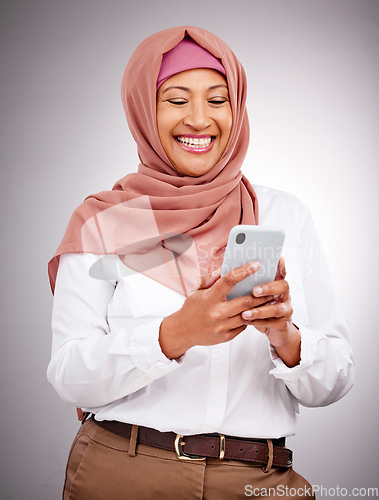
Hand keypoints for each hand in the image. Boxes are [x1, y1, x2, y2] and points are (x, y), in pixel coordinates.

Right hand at [159, 260, 273, 358]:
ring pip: (248, 315)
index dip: (244, 271)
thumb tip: (223, 269)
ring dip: (260, 307)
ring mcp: (222, 326)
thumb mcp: (196, 290)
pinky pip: (243, 326)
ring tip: (270, 299)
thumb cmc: (191, 308)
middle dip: (261, 293)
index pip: (229, 281)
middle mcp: (216, 312)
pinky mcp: (226, 337)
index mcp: (209, 298)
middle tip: (271, 285)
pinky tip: (257, 312)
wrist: (182, 331)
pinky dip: (250, 318)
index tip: (256, 264)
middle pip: (245, 301)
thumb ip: (209, 279)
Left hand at [241, 257, 300, 366]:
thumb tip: (219, 273)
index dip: (280, 266)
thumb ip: (241, 283)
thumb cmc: (257, 308)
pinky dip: (258, 322)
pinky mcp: (283, 324)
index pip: (280, 272)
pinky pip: (272, 323)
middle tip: (254, 291)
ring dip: (260, 310)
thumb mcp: (251, 295)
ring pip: (277, 308)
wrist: (273, 330)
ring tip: (244, 313)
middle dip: (268, 287)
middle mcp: (284, 294)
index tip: (277, 259)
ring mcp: (286, 309)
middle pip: (283, 286)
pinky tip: (246, 321)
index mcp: (276, 284)